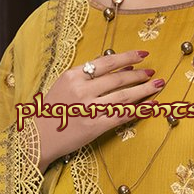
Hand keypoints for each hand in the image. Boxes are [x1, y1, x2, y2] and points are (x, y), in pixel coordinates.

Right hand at [33, 50, 163, 171]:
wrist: (37, 138)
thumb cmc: (51, 111)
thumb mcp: (64, 86)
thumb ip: (87, 76)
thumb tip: (118, 69)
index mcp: (73, 76)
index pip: (106, 62)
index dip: (127, 57)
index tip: (142, 55)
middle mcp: (81, 90)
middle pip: (117, 78)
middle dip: (139, 74)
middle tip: (152, 72)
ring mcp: (89, 108)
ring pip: (124, 96)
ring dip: (144, 89)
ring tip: (157, 84)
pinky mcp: (95, 126)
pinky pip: (122, 115)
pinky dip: (139, 109)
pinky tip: (150, 105)